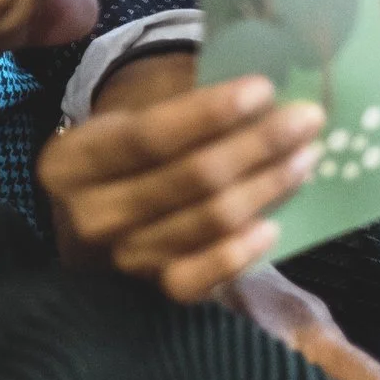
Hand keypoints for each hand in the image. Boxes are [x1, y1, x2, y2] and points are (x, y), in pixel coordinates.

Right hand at [38, 53, 325, 301]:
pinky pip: (203, 277)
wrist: (95, 210)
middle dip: (257, 145)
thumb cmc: (125, 149)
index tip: (264, 89)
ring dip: (266, 187)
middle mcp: (90, 214)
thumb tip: (258, 91)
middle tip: (307, 119)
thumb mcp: (127, 116)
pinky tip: (274, 225)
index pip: (148, 136)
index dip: (209, 114)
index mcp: (72, 159)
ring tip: (306, 156)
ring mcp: (122, 257)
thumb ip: (179, 100)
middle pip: (189, 178)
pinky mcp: (153, 290)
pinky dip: (241, 253)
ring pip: (207, 222)